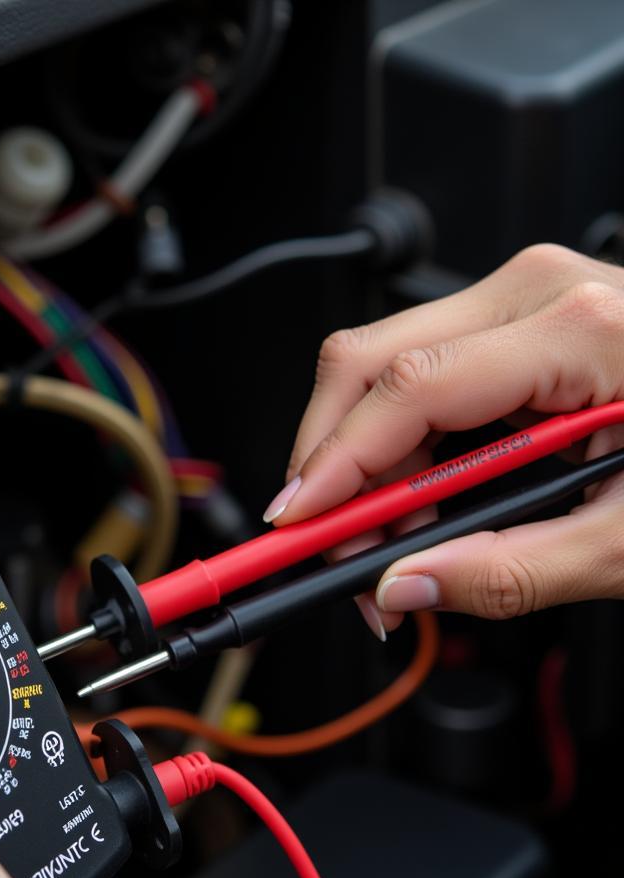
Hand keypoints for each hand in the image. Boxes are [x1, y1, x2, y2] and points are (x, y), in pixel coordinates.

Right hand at [263, 244, 623, 628]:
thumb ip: (512, 571)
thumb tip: (407, 584)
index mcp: (580, 329)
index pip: (407, 389)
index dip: (334, 464)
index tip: (298, 526)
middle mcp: (536, 292)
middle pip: (366, 363)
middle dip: (330, 463)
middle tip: (336, 543)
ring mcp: (521, 296)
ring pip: (379, 366)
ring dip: (363, 459)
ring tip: (396, 534)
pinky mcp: (513, 318)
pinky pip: (415, 370)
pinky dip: (397, 441)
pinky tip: (421, 494)